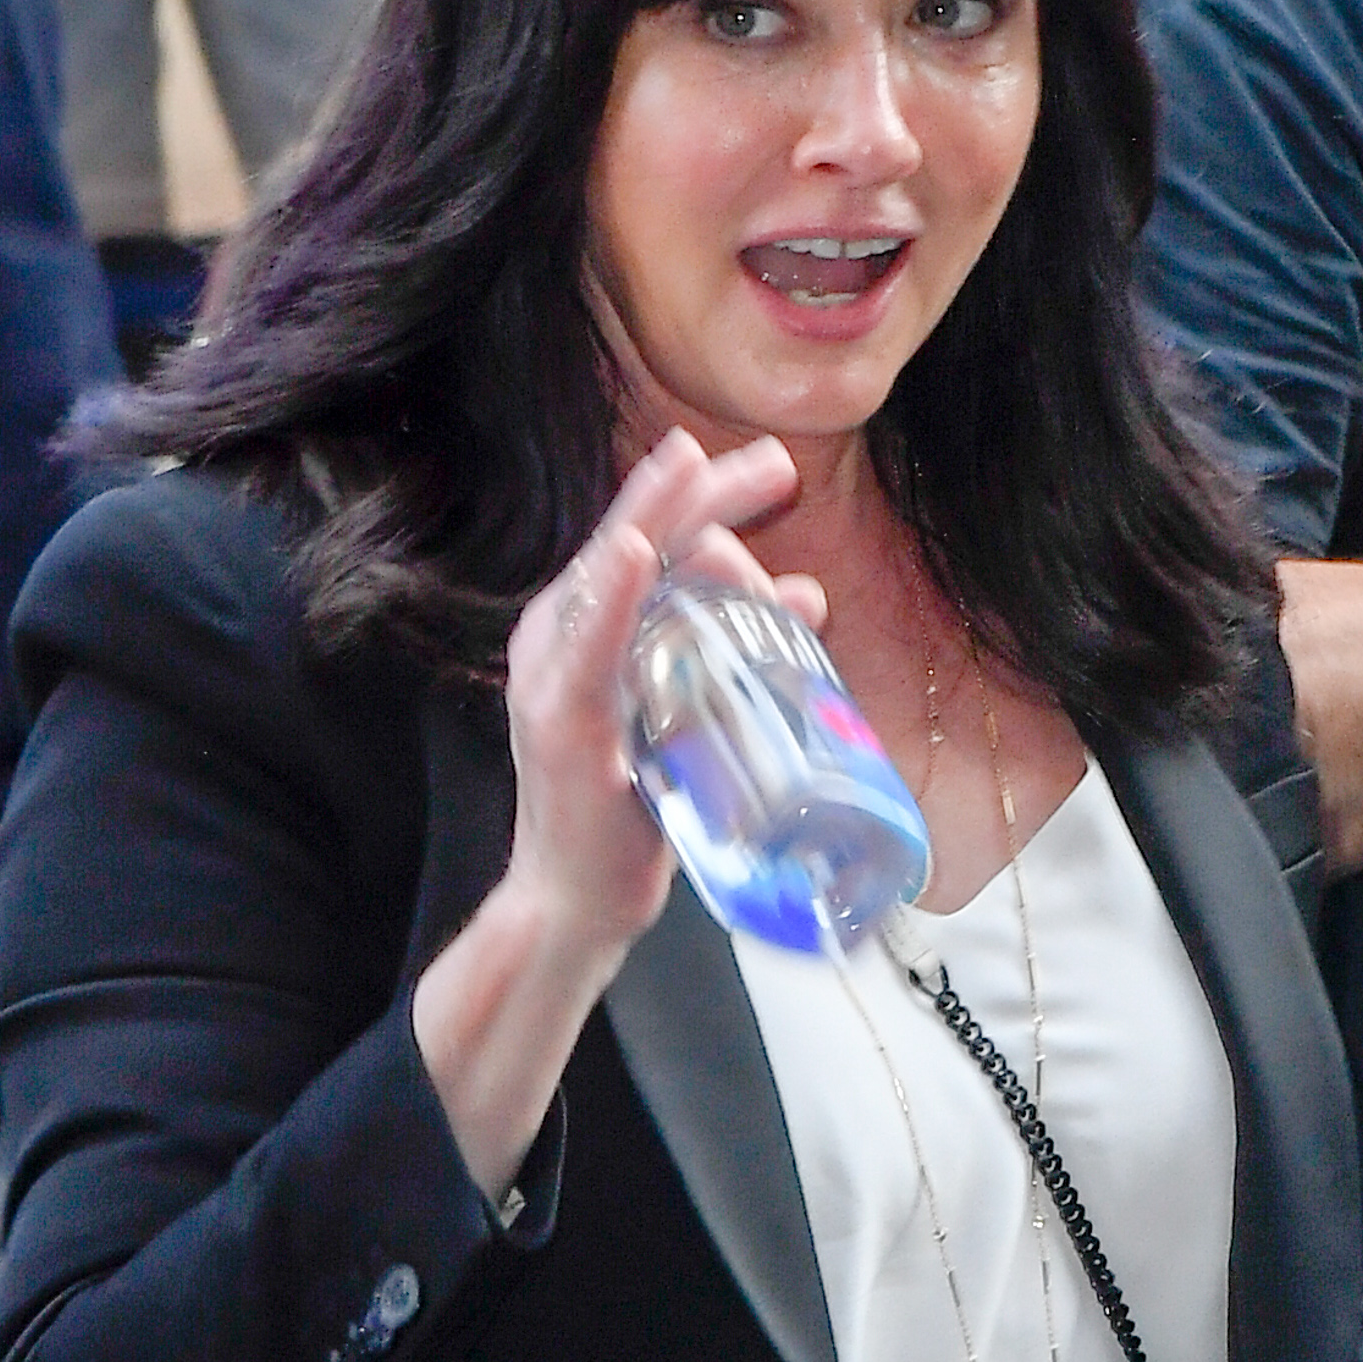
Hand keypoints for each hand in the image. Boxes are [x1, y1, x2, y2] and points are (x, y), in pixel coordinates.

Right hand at [500, 426, 823, 967]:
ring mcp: (555, 673)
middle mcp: (563, 634)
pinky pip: (587, 644)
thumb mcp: (687, 712)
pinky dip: (610, 593)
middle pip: (634, 535)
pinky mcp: (562, 718)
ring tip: (700, 469)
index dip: (709, 494)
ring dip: (657, 514)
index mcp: (592, 626)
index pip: (652, 540)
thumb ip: (731, 651)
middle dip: (701, 489)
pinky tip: (630, 551)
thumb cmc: (633, 807)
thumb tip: (806, 594)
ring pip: (608, 571)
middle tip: (776, 461)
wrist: (579, 900)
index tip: (772, 466)